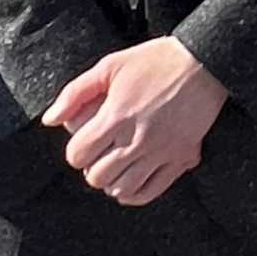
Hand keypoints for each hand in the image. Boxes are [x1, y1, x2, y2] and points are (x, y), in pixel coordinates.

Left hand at [42, 37, 229, 207]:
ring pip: (122, 189)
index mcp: (118, 115)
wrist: (206, 61)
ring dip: (113, 181)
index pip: (78, 155)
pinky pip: (151, 192)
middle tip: (101, 154)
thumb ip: (75, 92)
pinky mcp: (183, 157)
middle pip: (97, 176)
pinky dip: (134, 195)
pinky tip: (131, 182)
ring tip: (117, 166)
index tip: (86, 142)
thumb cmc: (156, 60)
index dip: (76, 151)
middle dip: (93, 167)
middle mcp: (138, 138)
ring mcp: (162, 151)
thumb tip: (49, 120)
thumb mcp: (111, 65)